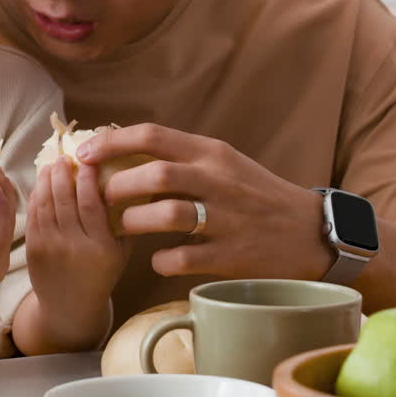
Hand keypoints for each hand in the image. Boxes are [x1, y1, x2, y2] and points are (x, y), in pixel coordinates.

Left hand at [26, 156, 126, 326]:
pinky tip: (41, 183)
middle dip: (63, 173)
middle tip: (65, 157)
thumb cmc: (101, 275)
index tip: (89, 160)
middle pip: (65, 200)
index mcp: (100, 247)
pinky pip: (33, 215)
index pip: (92, 204)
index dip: (88, 179)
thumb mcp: (121, 252)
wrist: (70, 307)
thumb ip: (125, 221)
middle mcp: (74, 246)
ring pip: (46, 204)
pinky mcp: (32, 249)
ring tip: (51, 165)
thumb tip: (129, 182)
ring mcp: (50, 247)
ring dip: (46, 180)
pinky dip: (35, 195)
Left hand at [75, 124, 332, 279]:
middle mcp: (218, 180)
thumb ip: (182, 158)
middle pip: (155, 174)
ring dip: (134, 222)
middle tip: (101, 199)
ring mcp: (227, 218)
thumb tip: (123, 155)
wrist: (312, 232)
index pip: (153, 136)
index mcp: (212, 153)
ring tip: (124, 228)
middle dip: (117, 186)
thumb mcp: (225, 164)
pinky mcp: (232, 255)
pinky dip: (161, 260)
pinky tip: (158, 260)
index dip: (111, 143)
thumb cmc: (258, 196)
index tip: (83, 155)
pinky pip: (183, 257)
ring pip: (166, 214)